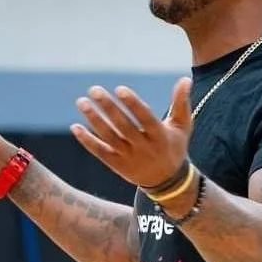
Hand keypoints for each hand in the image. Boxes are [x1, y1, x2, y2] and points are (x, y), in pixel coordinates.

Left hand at [71, 78, 191, 188]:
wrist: (167, 182)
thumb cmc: (174, 147)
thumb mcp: (182, 127)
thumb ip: (181, 103)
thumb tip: (185, 79)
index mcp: (160, 136)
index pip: (145, 118)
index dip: (133, 104)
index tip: (120, 89)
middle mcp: (144, 148)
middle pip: (123, 126)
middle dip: (108, 108)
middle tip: (94, 90)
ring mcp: (129, 158)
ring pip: (109, 138)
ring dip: (94, 120)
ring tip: (82, 102)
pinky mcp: (117, 166)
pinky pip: (100, 152)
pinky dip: (87, 141)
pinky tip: (76, 127)